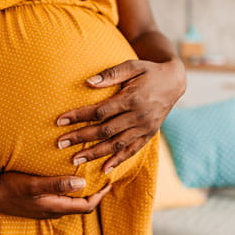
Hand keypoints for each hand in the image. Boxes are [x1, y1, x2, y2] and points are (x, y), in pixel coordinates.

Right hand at [0, 170, 111, 218]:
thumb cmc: (10, 187)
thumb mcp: (33, 185)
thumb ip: (57, 184)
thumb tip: (81, 184)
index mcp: (55, 207)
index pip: (87, 206)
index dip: (100, 195)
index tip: (109, 181)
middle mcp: (53, 210)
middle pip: (82, 205)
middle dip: (95, 193)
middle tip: (103, 177)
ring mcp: (46, 207)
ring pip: (72, 202)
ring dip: (83, 191)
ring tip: (91, 175)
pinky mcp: (40, 201)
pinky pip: (62, 198)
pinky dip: (71, 189)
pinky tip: (70, 177)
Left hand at [55, 58, 185, 173]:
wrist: (174, 81)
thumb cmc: (148, 71)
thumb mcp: (132, 66)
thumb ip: (111, 74)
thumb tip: (88, 82)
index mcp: (132, 99)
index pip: (100, 112)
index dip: (79, 117)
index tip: (60, 121)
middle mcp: (139, 116)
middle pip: (105, 131)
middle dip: (81, 138)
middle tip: (60, 144)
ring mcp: (145, 128)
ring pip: (116, 144)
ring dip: (95, 153)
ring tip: (75, 160)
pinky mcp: (149, 135)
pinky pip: (132, 150)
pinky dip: (118, 161)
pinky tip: (104, 169)